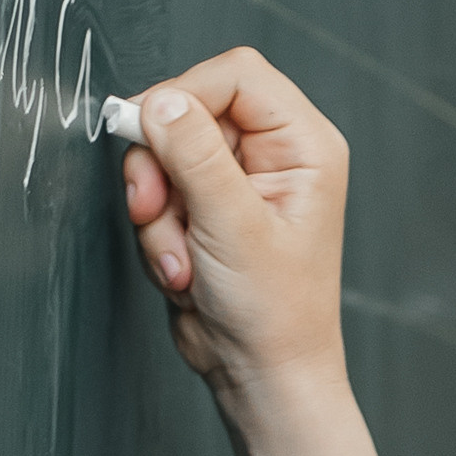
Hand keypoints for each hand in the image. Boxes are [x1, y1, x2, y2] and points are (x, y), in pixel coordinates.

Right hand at [123, 49, 349, 414]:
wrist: (263, 379)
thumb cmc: (275, 316)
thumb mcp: (233, 226)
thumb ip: (195, 155)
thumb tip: (159, 101)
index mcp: (303, 146)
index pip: (234, 75)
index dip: (185, 95)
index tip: (152, 132)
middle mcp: (273, 156)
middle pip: (187, 112)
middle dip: (161, 169)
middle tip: (153, 210)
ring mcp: (236, 184)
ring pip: (163, 158)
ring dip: (157, 214)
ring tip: (183, 265)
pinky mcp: (206, 212)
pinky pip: (158, 197)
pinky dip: (158, 236)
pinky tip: (185, 275)